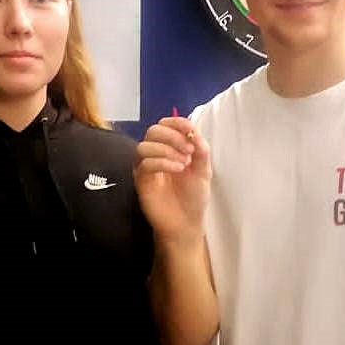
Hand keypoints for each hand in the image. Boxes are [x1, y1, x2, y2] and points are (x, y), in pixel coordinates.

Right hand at [135, 116, 211, 245]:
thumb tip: (195, 132)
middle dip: (172, 136)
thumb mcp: (203, 170)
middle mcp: (156, 153)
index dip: (177, 122)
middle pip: (153, 130)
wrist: (186, 222)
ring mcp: (146, 166)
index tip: (191, 130)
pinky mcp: (141, 180)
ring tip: (184, 163)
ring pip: (145, 145)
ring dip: (166, 149)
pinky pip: (144, 163)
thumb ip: (201, 151)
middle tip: (189, 150)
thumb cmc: (193, 196)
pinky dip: (162, 161)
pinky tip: (177, 168)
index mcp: (171, 147)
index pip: (166, 124)